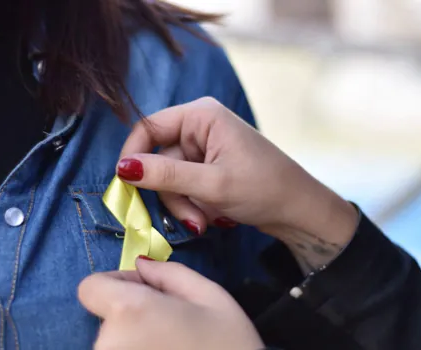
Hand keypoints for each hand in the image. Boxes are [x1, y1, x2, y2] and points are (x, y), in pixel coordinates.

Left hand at [78, 259, 263, 349]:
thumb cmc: (228, 345)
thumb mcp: (210, 297)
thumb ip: (169, 273)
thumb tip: (141, 266)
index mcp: (131, 311)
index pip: (91, 287)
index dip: (116, 282)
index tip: (145, 289)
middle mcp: (109, 343)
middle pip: (108, 317)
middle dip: (132, 313)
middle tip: (171, 321)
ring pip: (115, 341)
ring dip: (135, 338)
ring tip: (171, 344)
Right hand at [118, 97, 357, 270]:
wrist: (298, 210)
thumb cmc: (263, 189)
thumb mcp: (212, 184)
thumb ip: (166, 175)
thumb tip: (122, 168)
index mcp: (201, 116)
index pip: (149, 127)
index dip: (133, 155)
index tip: (125, 186)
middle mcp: (200, 126)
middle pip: (159, 159)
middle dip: (172, 193)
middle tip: (191, 219)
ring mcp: (205, 148)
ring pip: (171, 178)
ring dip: (183, 204)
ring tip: (205, 221)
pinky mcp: (209, 167)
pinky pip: (185, 185)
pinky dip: (193, 204)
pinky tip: (213, 217)